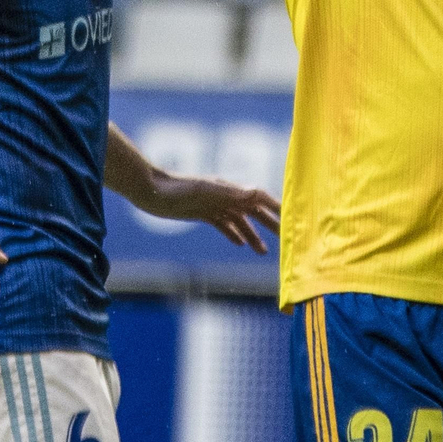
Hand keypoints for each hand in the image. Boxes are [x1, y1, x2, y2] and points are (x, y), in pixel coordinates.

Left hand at [141, 172, 281, 253]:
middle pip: (254, 211)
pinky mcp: (203, 213)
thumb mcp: (204, 191)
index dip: (276, 207)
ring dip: (253, 235)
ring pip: (241, 221)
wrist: (151, 192)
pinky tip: (240, 244)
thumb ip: (229, 191)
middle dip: (270, 224)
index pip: (260, 198)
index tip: (291, 219)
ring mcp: (214, 204)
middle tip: (286, 239)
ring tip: (264, 252)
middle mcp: (225, 196)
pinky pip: (224, 225)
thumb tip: (255, 192)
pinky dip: (234, 234)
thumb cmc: (176, 189)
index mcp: (230, 189)